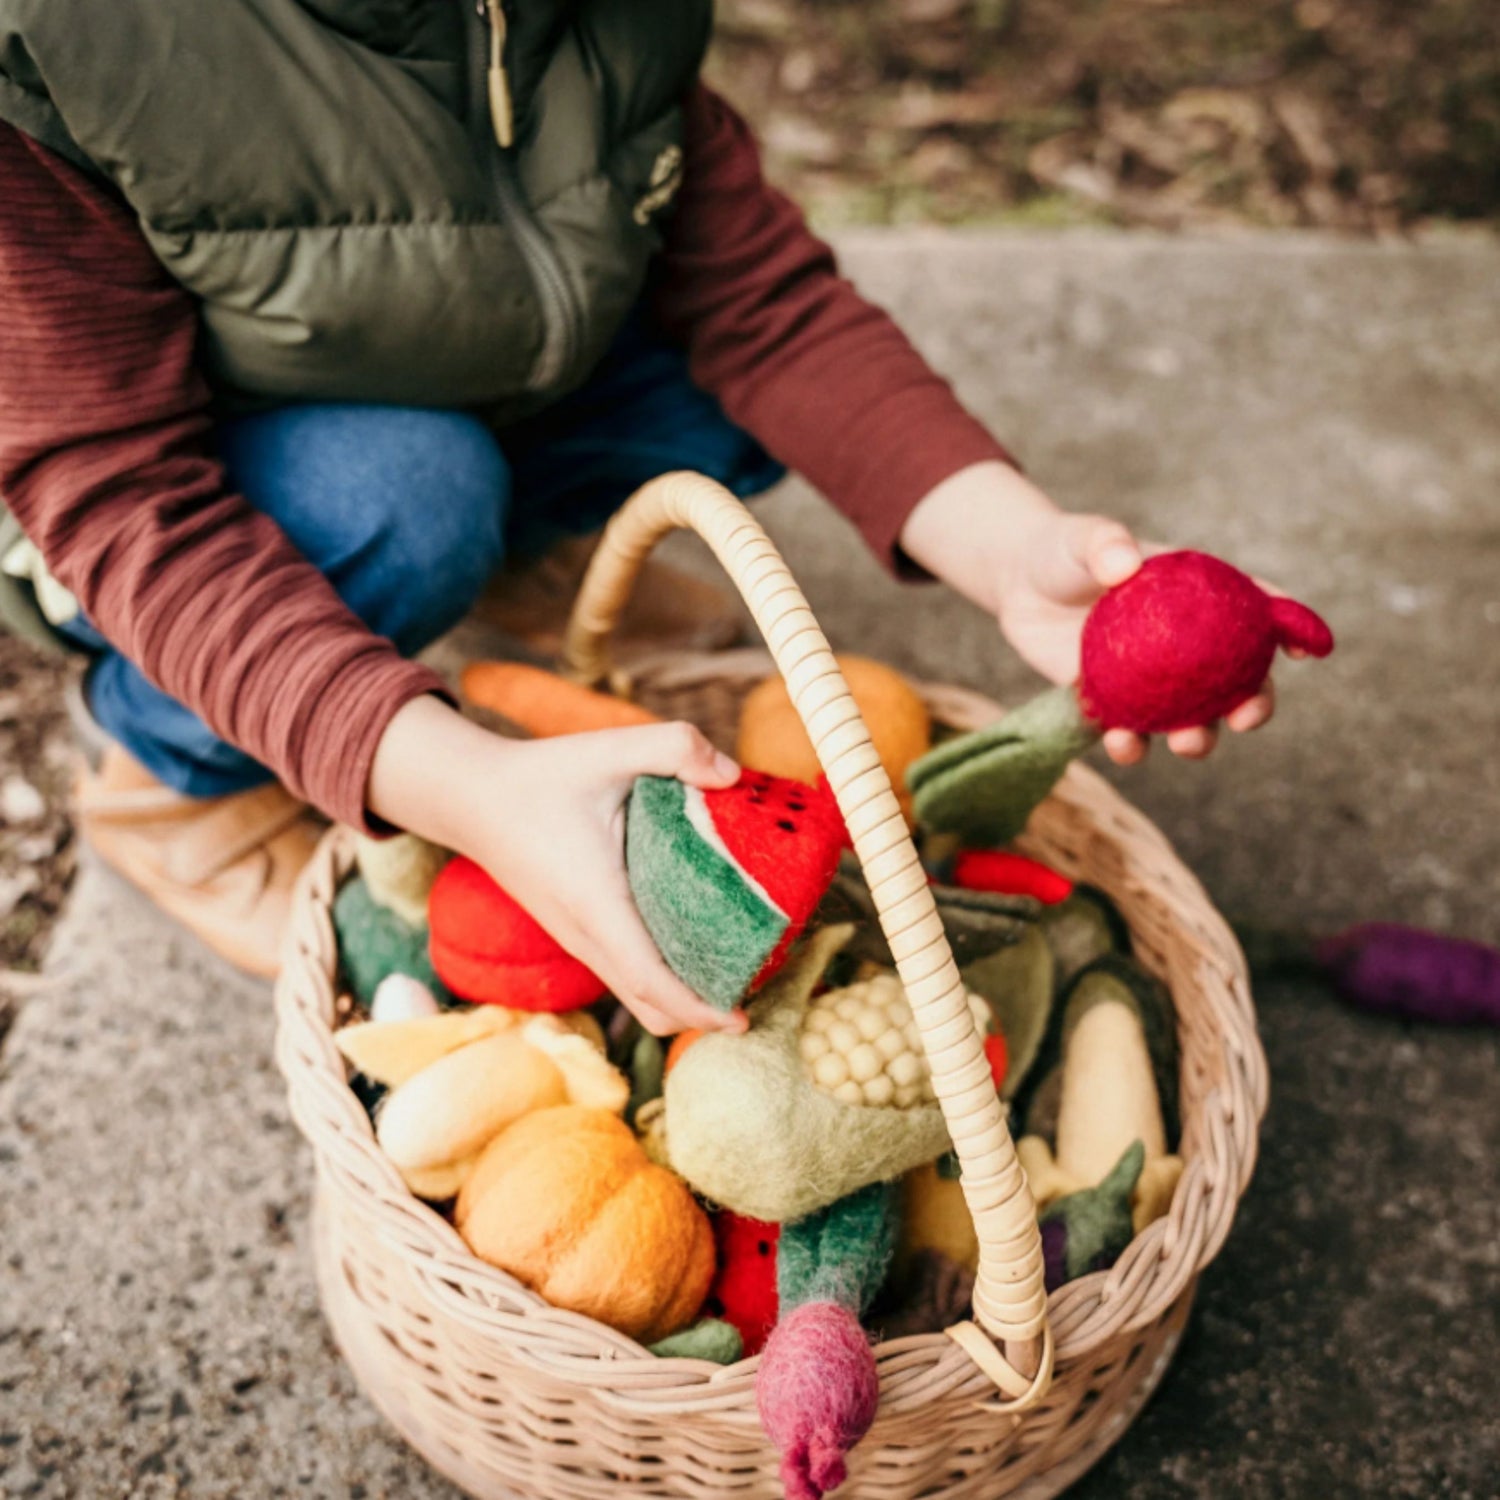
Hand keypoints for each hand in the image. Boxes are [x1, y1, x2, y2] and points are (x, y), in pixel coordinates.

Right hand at [369, 696, 747, 1035]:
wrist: (472, 798)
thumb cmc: (540, 776)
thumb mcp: (609, 747)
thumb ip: (676, 747)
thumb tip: (733, 777)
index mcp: (596, 903)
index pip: (650, 980)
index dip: (698, 1009)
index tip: (742, 1021)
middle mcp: (585, 935)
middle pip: (649, 1007)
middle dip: (703, 1013)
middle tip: (758, 987)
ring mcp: (578, 940)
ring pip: (637, 995)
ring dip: (684, 997)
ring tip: (738, 966)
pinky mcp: (577, 933)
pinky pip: (625, 972)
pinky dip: (663, 977)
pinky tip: (697, 937)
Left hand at [898, 461, 1275, 763]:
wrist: (1020, 584)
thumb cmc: (1064, 551)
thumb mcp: (1082, 539)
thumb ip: (1104, 544)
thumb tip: (1124, 565)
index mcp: (1202, 597)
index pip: (1257, 609)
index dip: (1290, 628)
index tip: (1310, 649)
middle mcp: (1187, 644)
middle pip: (1238, 679)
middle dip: (1254, 704)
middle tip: (1246, 717)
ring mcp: (1154, 679)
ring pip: (1191, 717)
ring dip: (1198, 736)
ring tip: (1186, 742)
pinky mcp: (1114, 703)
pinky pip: (1130, 731)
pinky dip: (1131, 743)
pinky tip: (1122, 742)